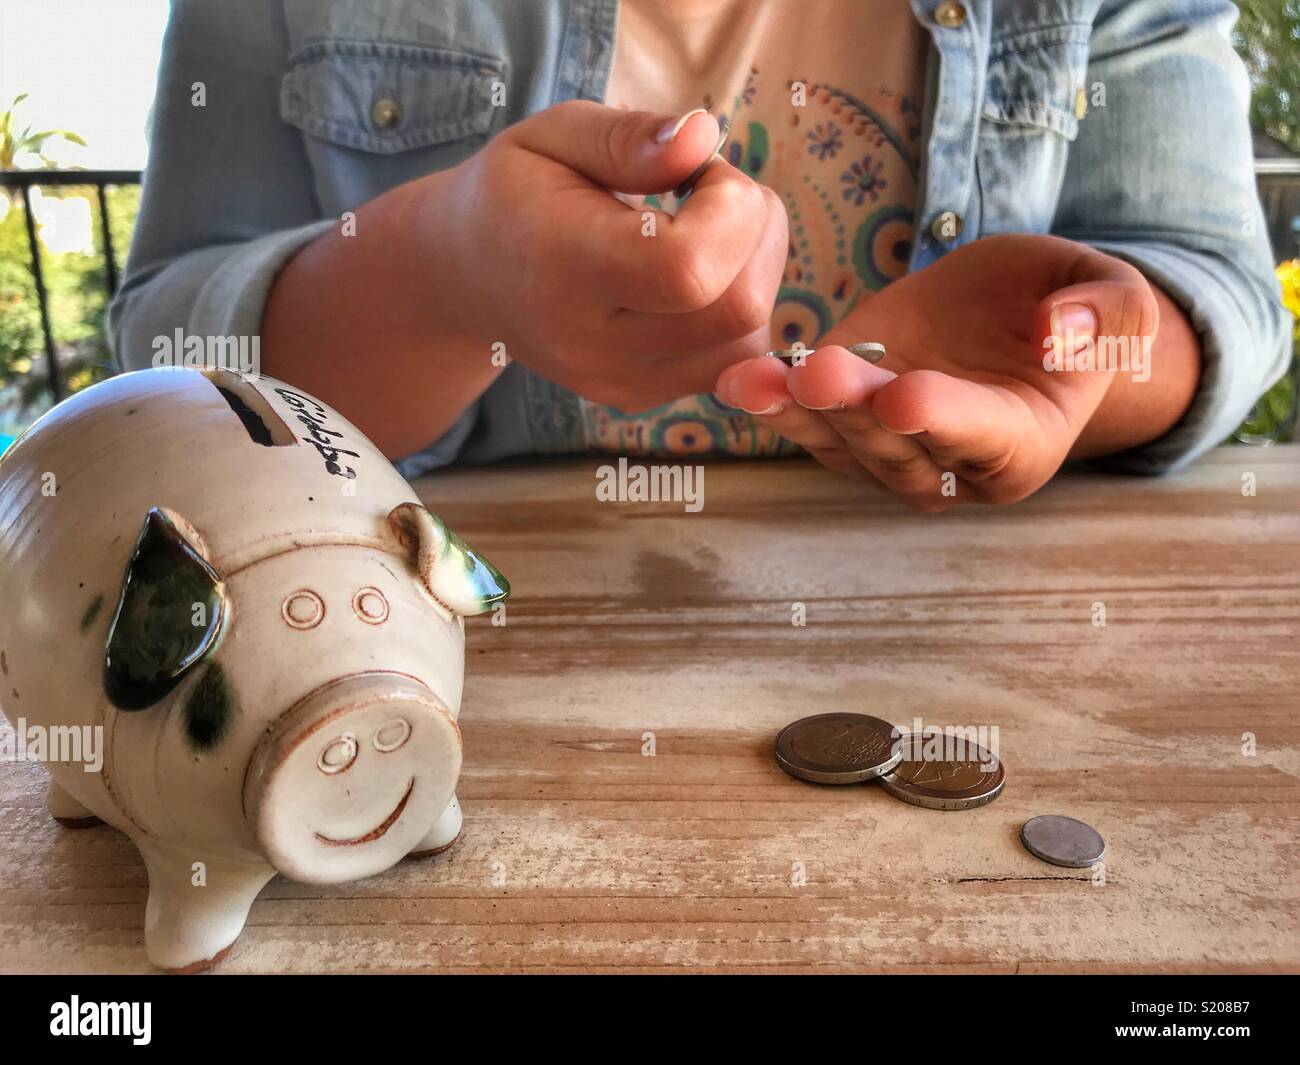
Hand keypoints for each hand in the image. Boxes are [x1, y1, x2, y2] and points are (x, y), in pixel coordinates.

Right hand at [439, 101, 787, 409]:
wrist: (470, 276)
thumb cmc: (517, 192)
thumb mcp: (553, 136)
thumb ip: (629, 138)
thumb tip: (705, 136)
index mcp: (563, 271)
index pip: (688, 268)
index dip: (730, 210)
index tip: (701, 171)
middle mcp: (592, 346)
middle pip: (736, 309)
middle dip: (755, 234)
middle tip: (710, 192)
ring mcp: (620, 382)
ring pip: (746, 342)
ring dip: (755, 272)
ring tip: (704, 228)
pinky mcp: (644, 396)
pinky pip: (732, 361)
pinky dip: (738, 308)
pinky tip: (698, 270)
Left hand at [715, 234, 1161, 509]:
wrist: (1018, 312)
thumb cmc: (1073, 310)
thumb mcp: (1117, 297)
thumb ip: (1107, 315)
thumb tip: (1059, 334)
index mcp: (1023, 446)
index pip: (982, 437)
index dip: (943, 418)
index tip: (904, 396)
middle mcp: (951, 466)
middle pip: (898, 447)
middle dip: (857, 411)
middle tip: (821, 373)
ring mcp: (890, 448)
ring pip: (842, 442)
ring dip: (798, 413)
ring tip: (756, 383)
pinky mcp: (846, 417)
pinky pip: (809, 419)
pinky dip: (774, 401)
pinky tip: (741, 380)